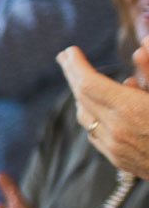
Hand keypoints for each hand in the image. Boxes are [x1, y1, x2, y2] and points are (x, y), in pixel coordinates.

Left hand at [59, 45, 148, 179]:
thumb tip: (142, 46)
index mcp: (131, 111)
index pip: (89, 84)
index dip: (77, 65)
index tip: (70, 51)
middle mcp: (117, 131)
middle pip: (82, 98)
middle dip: (72, 75)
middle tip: (65, 58)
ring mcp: (116, 149)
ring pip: (86, 118)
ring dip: (82, 97)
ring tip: (83, 80)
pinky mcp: (120, 161)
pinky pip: (95, 135)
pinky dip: (92, 116)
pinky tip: (100, 109)